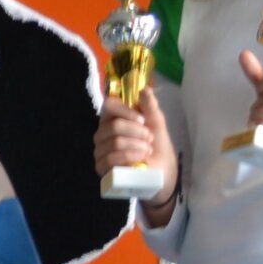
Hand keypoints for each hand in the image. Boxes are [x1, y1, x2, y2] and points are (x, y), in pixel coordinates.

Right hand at [95, 89, 179, 210]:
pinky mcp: (101, 169)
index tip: (142, 120)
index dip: (125, 111)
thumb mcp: (157, 124)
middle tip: (149, 139)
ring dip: (136, 145)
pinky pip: (111, 158)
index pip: (108, 105)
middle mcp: (102, 134)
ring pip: (115, 142)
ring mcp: (100, 151)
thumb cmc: (156, 147)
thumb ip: (150, 107)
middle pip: (113, 125)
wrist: (162, 173)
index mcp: (113, 119)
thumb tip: (145, 90)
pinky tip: (140, 159)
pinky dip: (130, 156)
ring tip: (147, 150)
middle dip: (137, 132)